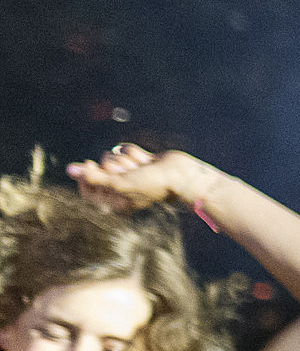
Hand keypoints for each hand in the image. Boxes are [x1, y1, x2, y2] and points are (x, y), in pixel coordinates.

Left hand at [68, 144, 219, 213]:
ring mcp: (128, 173)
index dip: (86, 176)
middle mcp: (119, 187)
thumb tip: (69, 169)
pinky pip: (123, 150)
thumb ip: (93, 177)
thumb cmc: (152, 184)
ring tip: (142, 167)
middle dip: (114, 167)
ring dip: (126, 160)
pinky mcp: (136, 161)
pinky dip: (134, 152)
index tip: (90, 166)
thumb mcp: (119, 184)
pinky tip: (147, 160)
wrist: (180, 175)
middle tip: (130, 172)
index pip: (87, 189)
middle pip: (99, 170)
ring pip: (111, 157)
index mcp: (114, 200)